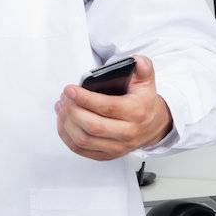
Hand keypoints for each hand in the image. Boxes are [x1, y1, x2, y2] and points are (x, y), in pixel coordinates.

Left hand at [54, 54, 173, 160]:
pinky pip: (80, 150)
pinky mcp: (107, 155)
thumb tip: (136, 60)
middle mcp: (127, 132)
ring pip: (83, 140)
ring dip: (66, 123)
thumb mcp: (146, 82)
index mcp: (136, 112)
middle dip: (72, 110)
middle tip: (64, 98)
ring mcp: (117, 146)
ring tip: (62, 107)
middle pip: (92, 126)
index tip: (69, 90)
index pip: (107, 107)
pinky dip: (66, 136)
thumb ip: (143, 68)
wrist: (153, 126)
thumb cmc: (143, 103)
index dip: (85, 98)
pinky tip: (63, 121)